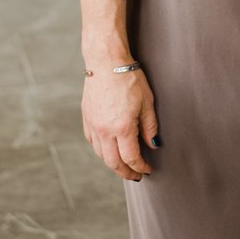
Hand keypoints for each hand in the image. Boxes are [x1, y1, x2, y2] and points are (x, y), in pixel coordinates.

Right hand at [82, 67, 158, 181]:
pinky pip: (93, 142)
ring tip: (123, 166)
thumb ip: (149, 127)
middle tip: (135, 176)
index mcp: (122, 127)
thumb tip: (153, 145)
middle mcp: (105, 130)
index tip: (147, 170)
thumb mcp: (147, 102)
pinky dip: (101, 151)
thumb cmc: (129, 79)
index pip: (131, 158)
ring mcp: (93, 126)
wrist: (106, 63)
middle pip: (113, 162)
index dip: (140, 167)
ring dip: (112, 164)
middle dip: (125, 172)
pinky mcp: (86, 119)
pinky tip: (109, 151)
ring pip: (101, 155)